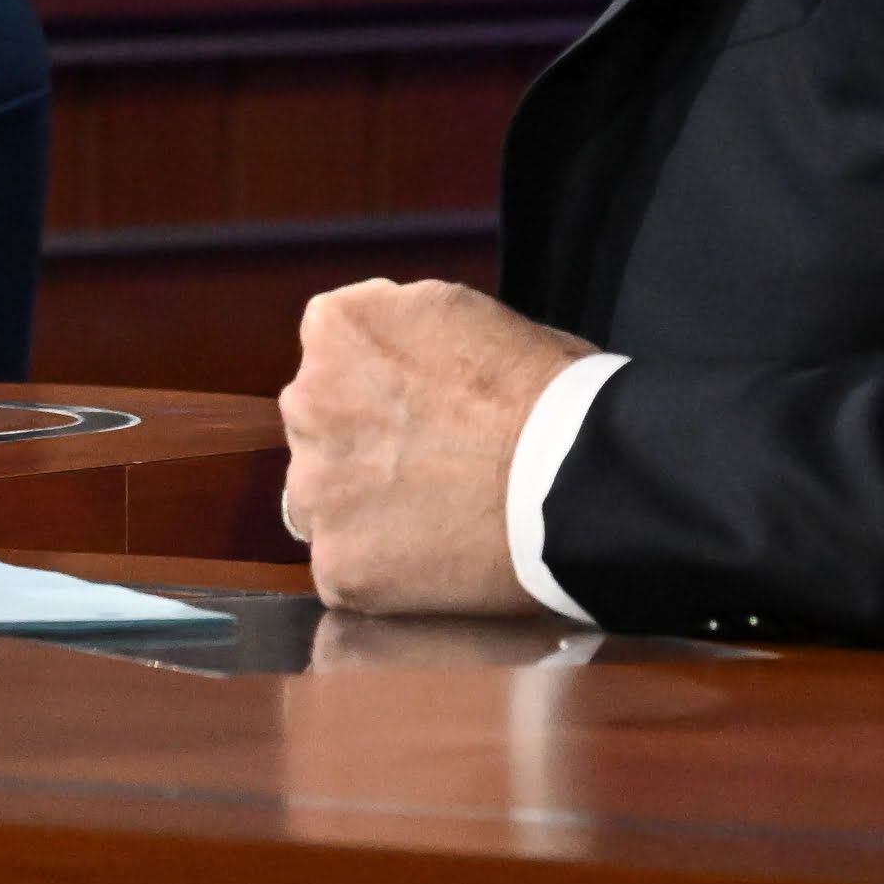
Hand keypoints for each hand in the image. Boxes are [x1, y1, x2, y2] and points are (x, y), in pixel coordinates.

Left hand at [276, 277, 593, 618]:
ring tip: (437, 518)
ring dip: (364, 508)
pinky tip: (435, 561)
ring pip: (324, 500)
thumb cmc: (545, 392)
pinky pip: (346, 567)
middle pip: (319, 427)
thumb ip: (402, 327)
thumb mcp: (462, 313)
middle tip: (432, 465)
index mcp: (336, 330)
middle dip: (363, 444)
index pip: (333, 356)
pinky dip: (383, 570)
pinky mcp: (338, 565)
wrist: (576, 483)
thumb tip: (389, 351)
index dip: (380, 385)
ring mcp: (316, 489)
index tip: (423, 408)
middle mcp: (306, 403)